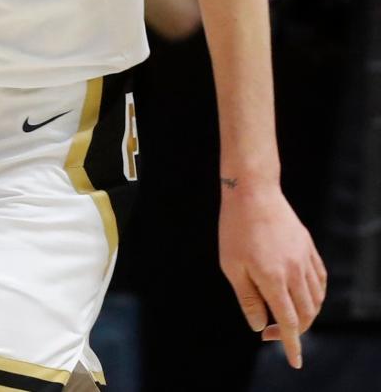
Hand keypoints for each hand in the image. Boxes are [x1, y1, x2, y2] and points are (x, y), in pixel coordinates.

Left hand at [219, 181, 327, 368]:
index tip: (295, 361)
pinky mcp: (308, 246)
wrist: (252, 190)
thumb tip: (258, 325)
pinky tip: (302, 296)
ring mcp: (304, 258)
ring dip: (305, 313)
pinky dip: (315, 294)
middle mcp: (295, 271)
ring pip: (316, 298)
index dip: (291, 344)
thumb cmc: (235, 228)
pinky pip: (320, 279)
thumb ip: (248, 298)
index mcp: (273, 278)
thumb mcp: (231, 265)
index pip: (288, 321)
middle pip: (305, 314)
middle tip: (270, 331)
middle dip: (293, 330)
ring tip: (284, 315)